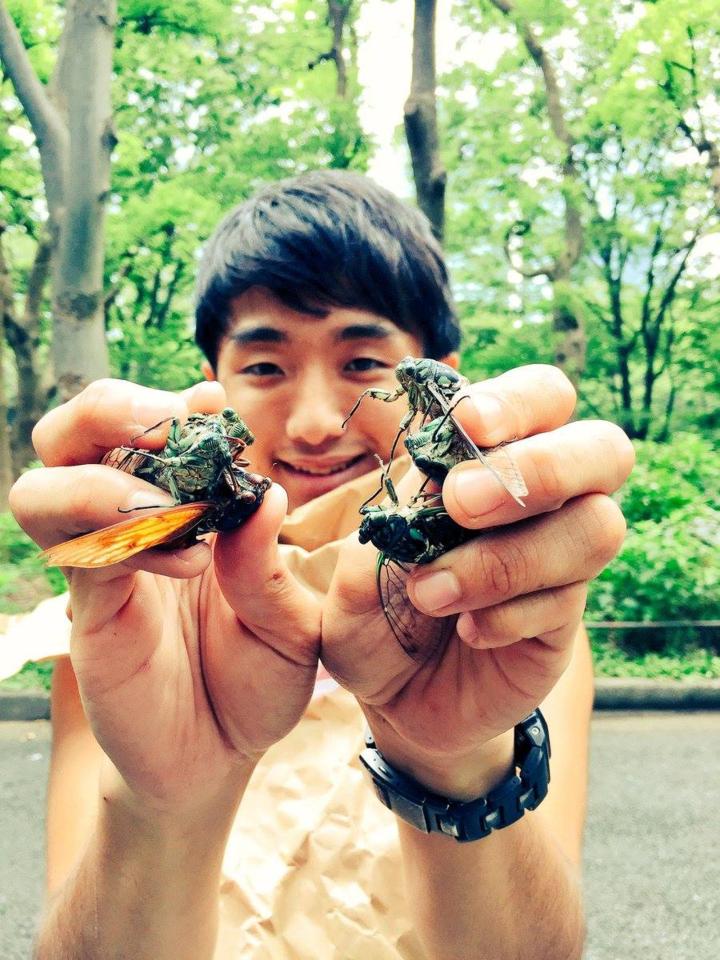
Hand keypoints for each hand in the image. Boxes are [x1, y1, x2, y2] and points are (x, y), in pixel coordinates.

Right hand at [10, 379, 320, 815]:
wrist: (219, 759)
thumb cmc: (255, 680)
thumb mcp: (288, 623)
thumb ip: (269, 566)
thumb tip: (264, 492)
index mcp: (179, 506)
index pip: (143, 425)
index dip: (169, 401)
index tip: (212, 400)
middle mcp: (127, 525)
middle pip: (70, 434)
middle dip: (111, 409)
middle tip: (170, 424)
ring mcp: (100, 569)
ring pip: (41, 488)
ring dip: (100, 477)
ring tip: (169, 503)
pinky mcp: (88, 616)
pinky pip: (77, 557)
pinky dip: (124, 540)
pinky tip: (186, 561)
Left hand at [321, 365, 633, 796]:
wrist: (395, 697)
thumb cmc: (376, 613)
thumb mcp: (357, 570)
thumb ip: (389, 526)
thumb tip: (428, 492)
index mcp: (492, 459)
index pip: (543, 397)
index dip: (518, 400)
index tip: (466, 424)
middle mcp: (543, 501)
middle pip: (603, 450)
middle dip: (539, 468)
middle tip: (462, 503)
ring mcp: (562, 561)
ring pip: (596, 528)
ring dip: (508, 558)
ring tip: (433, 594)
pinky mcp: (566, 620)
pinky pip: (567, 602)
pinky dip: (507, 615)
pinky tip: (466, 631)